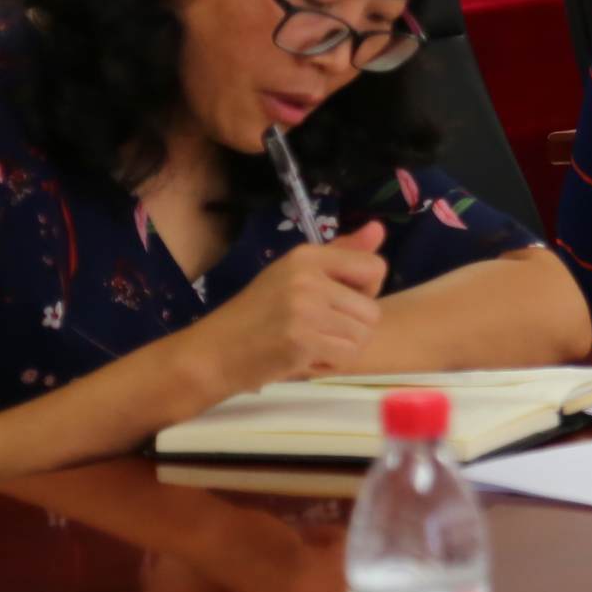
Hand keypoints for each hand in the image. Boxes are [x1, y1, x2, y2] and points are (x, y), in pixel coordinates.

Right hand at [177, 219, 387, 402]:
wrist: (212, 353)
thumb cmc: (256, 315)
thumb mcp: (294, 275)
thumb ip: (341, 254)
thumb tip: (379, 228)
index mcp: (307, 256)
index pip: (375, 267)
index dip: (365, 293)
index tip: (338, 302)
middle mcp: (308, 277)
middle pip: (373, 311)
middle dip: (352, 328)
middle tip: (318, 330)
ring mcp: (304, 309)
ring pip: (363, 336)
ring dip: (341, 348)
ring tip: (310, 344)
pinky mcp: (302, 341)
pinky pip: (347, 357)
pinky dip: (329, 364)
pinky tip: (303, 357)